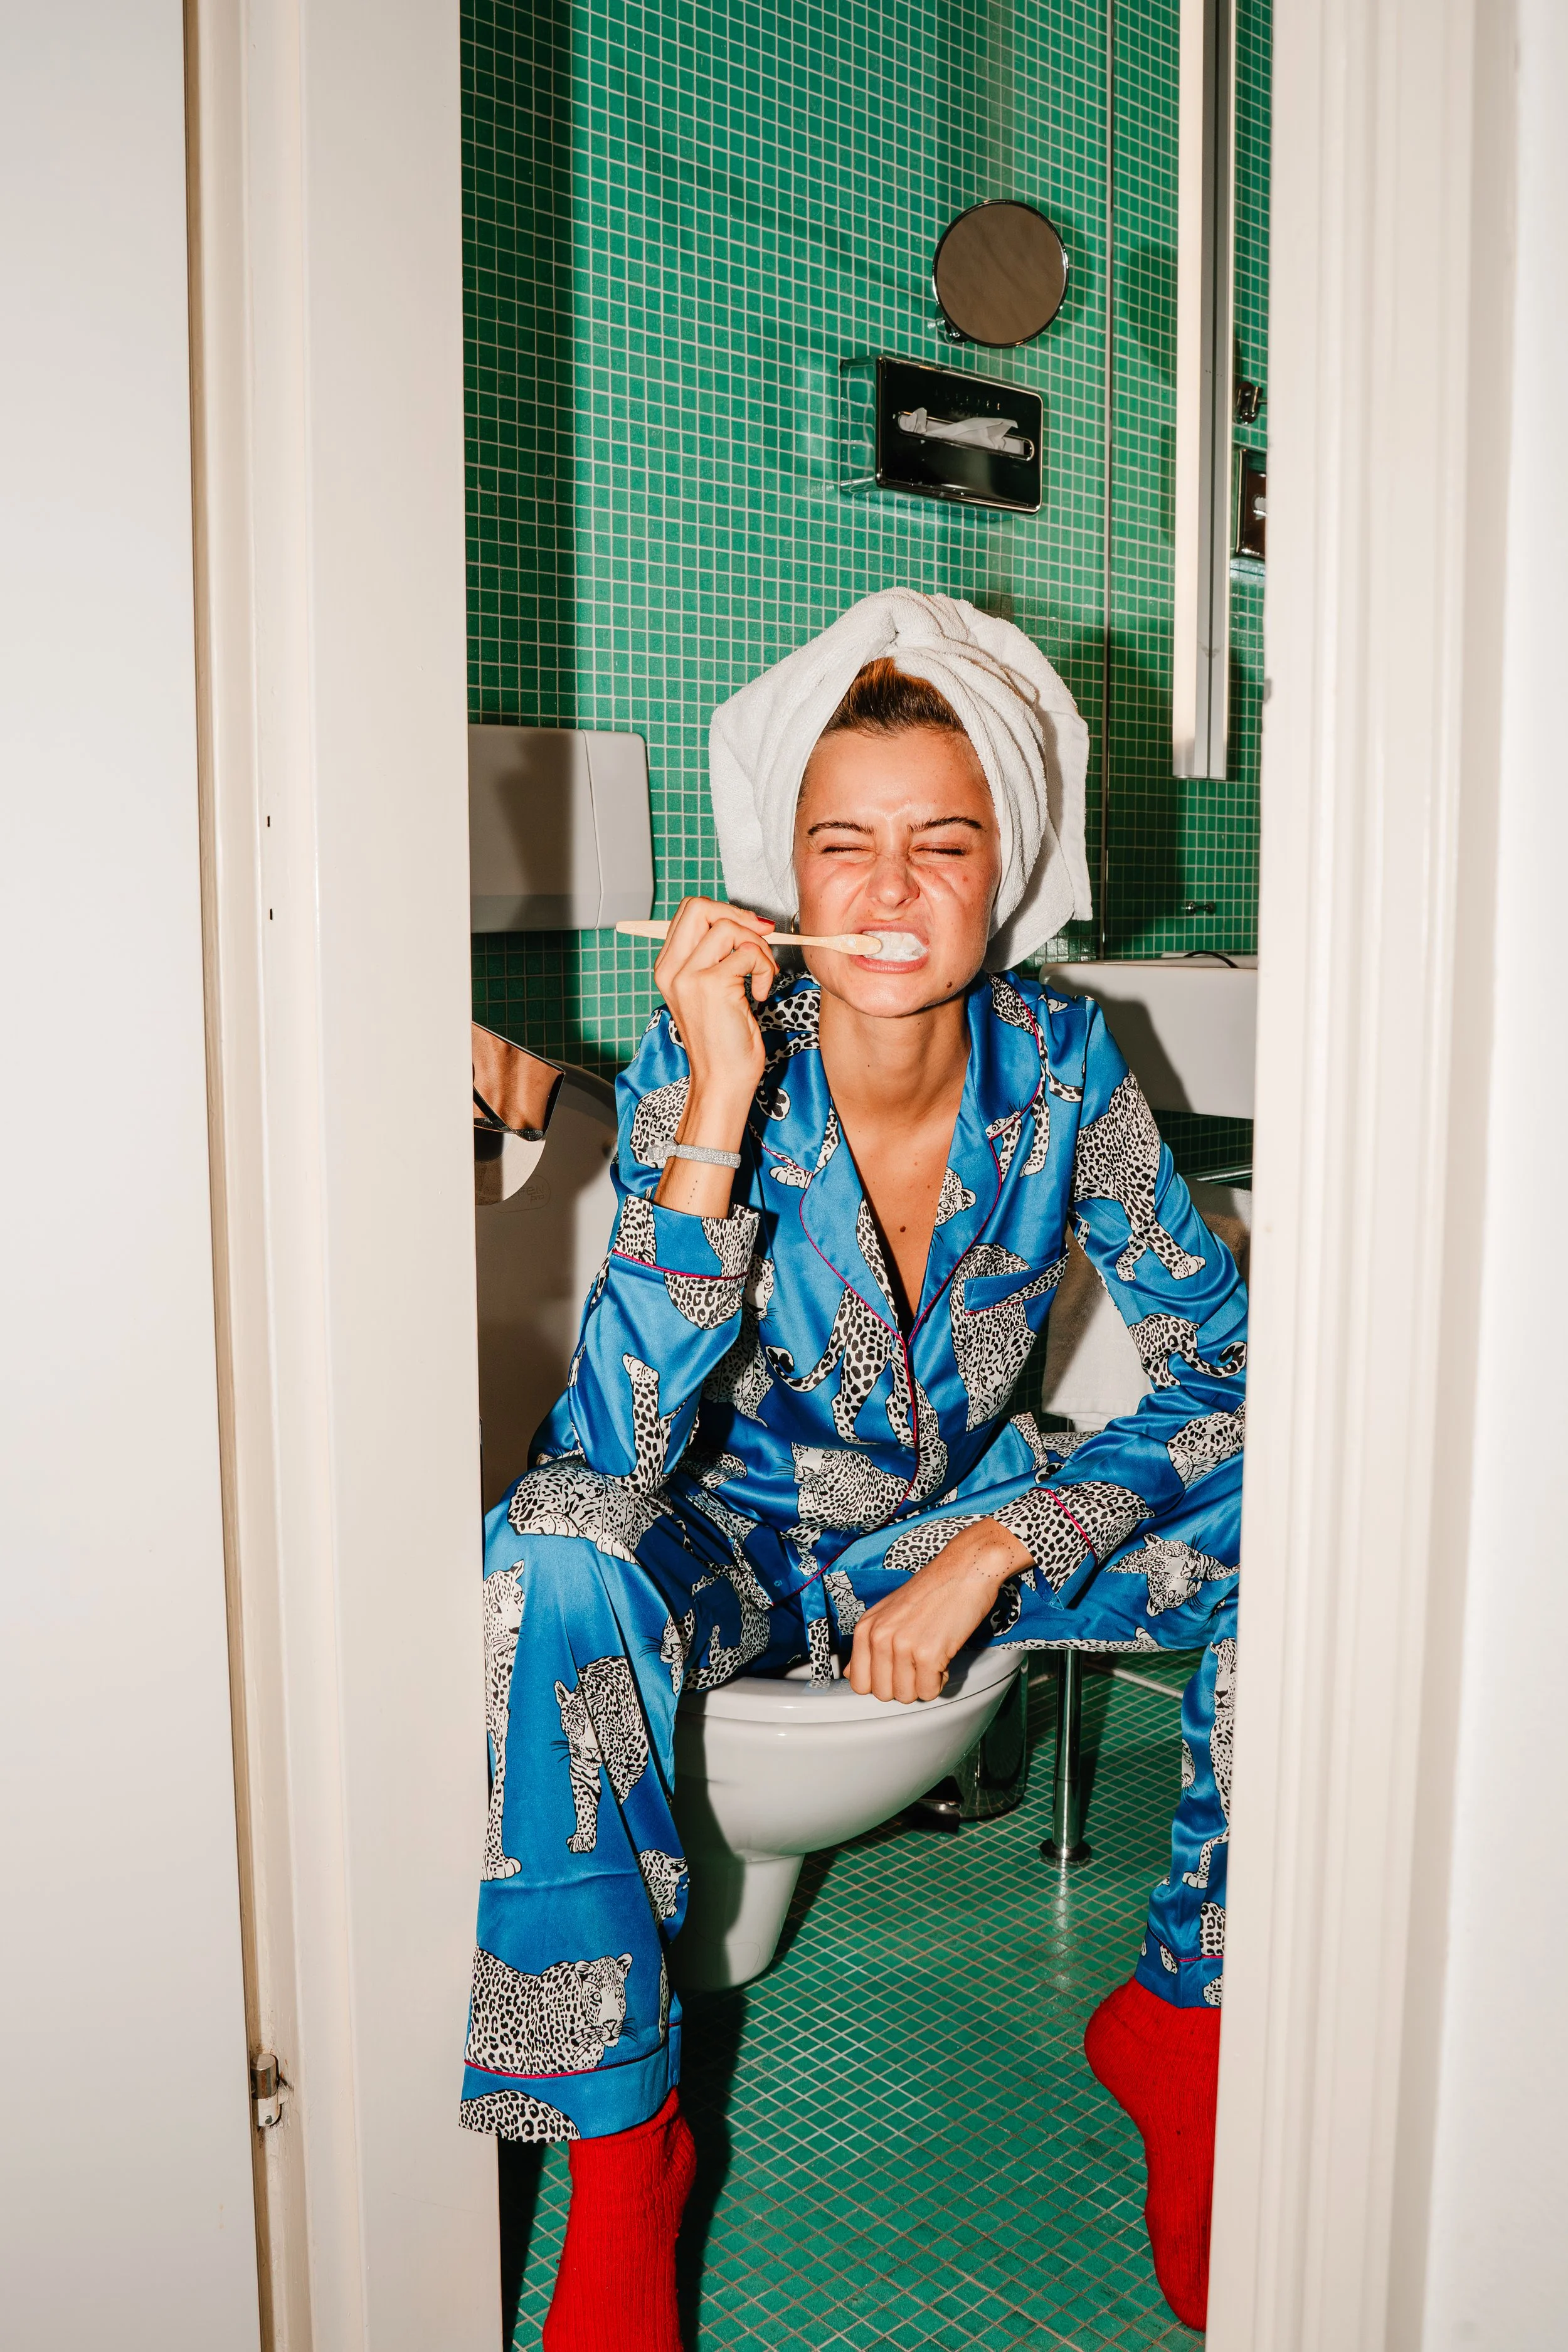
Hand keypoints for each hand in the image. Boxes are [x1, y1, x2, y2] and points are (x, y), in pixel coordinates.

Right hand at [652, 897, 777, 1216]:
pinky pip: (749, 954)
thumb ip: (717, 957)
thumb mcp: (712, 991)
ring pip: (728, 926)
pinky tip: (760, 995)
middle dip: (738, 917)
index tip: (750, 931)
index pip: (690, 912)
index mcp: (668, 967)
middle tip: (759, 942)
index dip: (725, 911)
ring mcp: (687, 976)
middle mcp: (671, 968)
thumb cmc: (724, 1041)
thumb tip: (749, 923)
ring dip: (758, 948)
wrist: (721, 1081)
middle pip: (699, 907)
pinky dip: (765, 969)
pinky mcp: (710, 986)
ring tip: (761, 976)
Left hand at [847, 1518, 1033, 1701]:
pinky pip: (929, 1692)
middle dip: (903, 1685)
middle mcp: (879, 1637)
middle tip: (918, 1664)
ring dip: (922, 1684)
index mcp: (866, 1627)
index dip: (881, 1683)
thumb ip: (869, 1644)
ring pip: (905, 1696)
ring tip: (932, 1657)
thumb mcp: (888, 1612)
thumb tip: (850, 1672)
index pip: (858, 1681)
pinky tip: (943, 1657)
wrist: (966, 1568)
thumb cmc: (933, 1588)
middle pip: (882, 1693)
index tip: (897, 1672)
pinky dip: (939, 1681)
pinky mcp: (928, 1654)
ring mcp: (902, 1645)